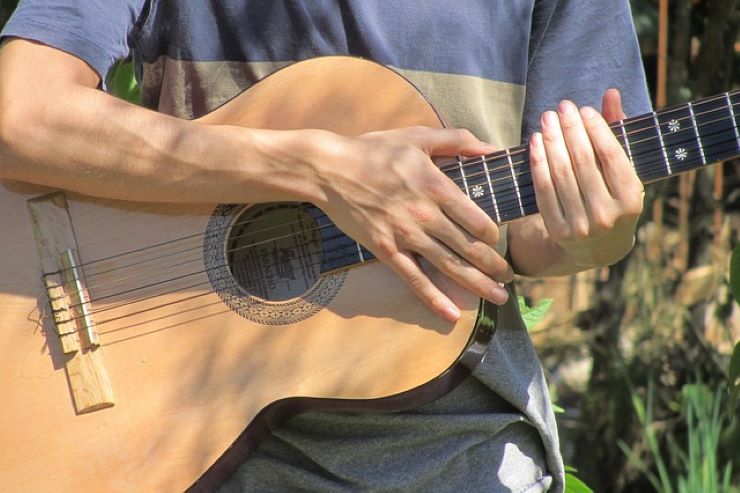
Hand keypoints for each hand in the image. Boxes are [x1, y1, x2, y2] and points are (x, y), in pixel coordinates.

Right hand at [317, 126, 513, 321]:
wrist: (330, 170)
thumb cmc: (374, 151)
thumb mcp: (418, 137)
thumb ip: (458, 140)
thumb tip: (491, 147)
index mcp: (437, 187)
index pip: (478, 220)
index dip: (493, 235)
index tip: (496, 242)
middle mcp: (426, 216)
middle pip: (470, 248)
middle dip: (494, 266)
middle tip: (508, 278)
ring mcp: (406, 236)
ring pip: (450, 267)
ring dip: (477, 285)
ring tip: (498, 298)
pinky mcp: (386, 250)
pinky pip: (414, 280)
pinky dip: (434, 299)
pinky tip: (451, 315)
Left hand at [528, 89, 643, 267]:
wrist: (599, 248)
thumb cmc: (614, 197)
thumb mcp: (624, 170)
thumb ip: (618, 131)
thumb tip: (611, 93)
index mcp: (631, 199)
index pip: (610, 155)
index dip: (595, 128)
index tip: (582, 109)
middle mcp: (607, 214)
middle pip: (583, 162)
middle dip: (570, 129)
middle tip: (561, 107)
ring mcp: (581, 226)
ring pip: (561, 174)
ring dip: (551, 141)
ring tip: (546, 119)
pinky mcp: (558, 231)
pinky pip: (544, 190)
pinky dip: (538, 163)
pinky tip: (535, 142)